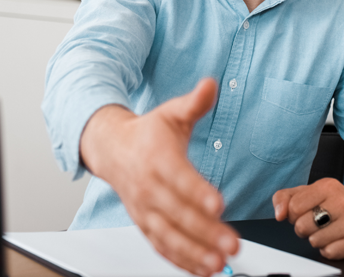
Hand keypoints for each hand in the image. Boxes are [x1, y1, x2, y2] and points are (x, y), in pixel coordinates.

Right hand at [80, 78, 238, 276]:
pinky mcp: (145, 225)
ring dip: (194, 253)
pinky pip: (162, 247)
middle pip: (177, 214)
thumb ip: (194, 103)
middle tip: (232, 244)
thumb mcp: (171, 112)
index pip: (179, 179)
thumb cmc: (147, 133)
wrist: (111, 149)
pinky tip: (204, 269)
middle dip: (205, 232)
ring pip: (168, 237)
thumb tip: (210, 84)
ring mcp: (145, 210)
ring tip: (219, 264)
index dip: (198, 192)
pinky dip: (181, 261)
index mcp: (157, 159)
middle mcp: (149, 189)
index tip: (218, 204)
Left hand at [272, 178, 343, 258]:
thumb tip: (279, 214)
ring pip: (314, 241)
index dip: (294, 214)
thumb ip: (283, 198)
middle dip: (304, 228)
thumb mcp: (304, 193)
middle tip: (317, 222)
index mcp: (328, 186)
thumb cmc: (329, 203)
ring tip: (327, 230)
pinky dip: (329, 249)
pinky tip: (336, 239)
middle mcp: (343, 201)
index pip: (293, 207)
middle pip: (302, 226)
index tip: (306, 211)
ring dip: (316, 239)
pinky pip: (329, 253)